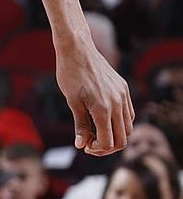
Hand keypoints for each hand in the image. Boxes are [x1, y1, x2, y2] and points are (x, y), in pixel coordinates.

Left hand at [54, 38, 132, 155]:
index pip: (108, 142)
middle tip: (90, 143)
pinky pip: (128, 113)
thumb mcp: (72, 102)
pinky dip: (120, 122)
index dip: (96, 149)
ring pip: (128, 127)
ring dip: (115, 135)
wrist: (77, 49)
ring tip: (96, 132)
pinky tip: (103, 120)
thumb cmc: (70, 74)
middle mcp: (117, 103)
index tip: (84, 145)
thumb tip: (81, 145)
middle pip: (122, 139)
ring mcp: (123, 95)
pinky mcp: (124, 88)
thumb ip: (80, 125)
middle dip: (107, 147)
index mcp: (103, 109)